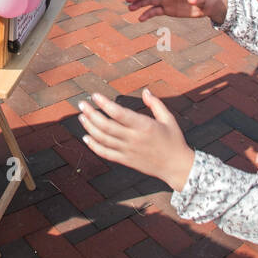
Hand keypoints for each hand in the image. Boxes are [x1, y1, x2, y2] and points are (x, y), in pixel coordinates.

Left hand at [79, 88, 195, 191]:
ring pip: (103, 139)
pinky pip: (106, 154)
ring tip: (82, 117)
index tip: (95, 95)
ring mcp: (128, 151)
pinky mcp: (126, 161)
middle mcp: (134, 139)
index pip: (119, 114)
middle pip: (106, 126)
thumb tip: (145, 90)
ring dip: (89, 128)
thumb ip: (155, 104)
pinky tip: (86, 138)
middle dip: (91, 114)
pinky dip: (94, 146)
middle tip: (82, 104)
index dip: (105, 104)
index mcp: (144, 126)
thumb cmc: (174, 140)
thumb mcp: (168, 119)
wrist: (176, 167)